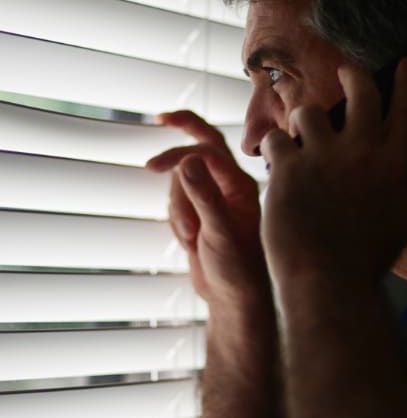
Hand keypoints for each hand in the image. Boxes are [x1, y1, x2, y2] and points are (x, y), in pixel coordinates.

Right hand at [146, 111, 268, 307]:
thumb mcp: (218, 231)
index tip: (153, 160)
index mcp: (242, 185)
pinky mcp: (202, 213)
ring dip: (176, 208)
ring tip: (192, 238)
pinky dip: (176, 219)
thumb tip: (187, 159)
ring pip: (180, 183)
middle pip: (202, 147)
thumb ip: (203, 195)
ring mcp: (214, 199)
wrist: (234, 298)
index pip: (208, 149)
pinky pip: (177, 203)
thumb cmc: (238, 268)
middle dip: (182, 135)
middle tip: (159, 118)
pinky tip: (190, 240)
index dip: (181, 146)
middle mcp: (230, 187)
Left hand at [258, 60, 406, 294]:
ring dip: (304, 119)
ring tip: (302, 133)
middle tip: (347, 73)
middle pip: (359, 91)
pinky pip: (276, 138)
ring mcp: (323, 156)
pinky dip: (276, 147)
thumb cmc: (368, 255)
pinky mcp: (288, 168)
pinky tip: (278, 161)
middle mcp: (361, 151)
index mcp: (394, 163)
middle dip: (352, 75)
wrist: (326, 279)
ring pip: (309, 111)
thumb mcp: (406, 222)